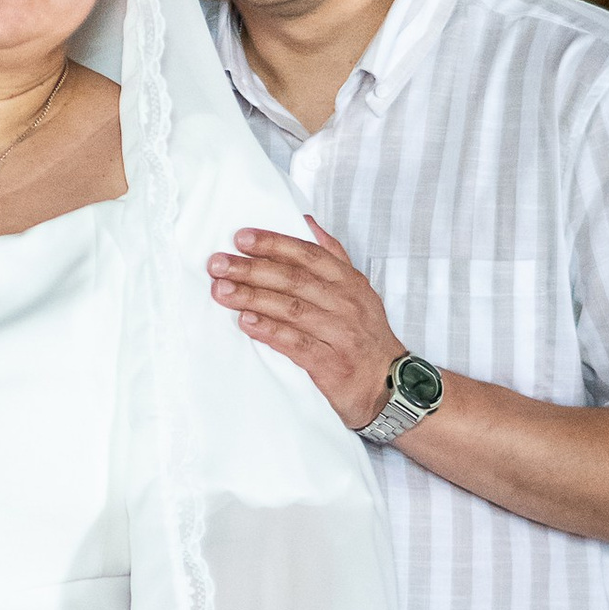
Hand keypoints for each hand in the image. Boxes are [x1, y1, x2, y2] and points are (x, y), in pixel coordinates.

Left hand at [206, 214, 405, 431]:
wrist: (390, 386)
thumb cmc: (366, 336)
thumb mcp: (358, 291)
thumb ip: (333, 256)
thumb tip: (307, 223)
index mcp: (350, 282)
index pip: (308, 255)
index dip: (274, 244)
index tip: (241, 238)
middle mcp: (346, 304)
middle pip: (294, 280)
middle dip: (252, 269)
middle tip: (218, 264)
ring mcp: (340, 334)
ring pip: (291, 309)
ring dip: (253, 297)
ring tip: (222, 291)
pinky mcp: (331, 364)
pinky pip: (296, 344)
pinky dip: (269, 331)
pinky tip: (245, 322)